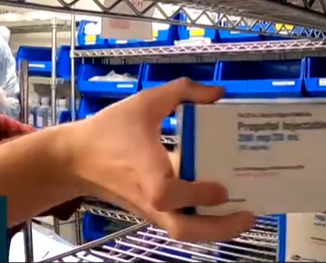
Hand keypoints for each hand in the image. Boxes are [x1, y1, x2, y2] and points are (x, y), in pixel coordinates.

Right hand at [68, 78, 255, 241]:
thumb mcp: (146, 103)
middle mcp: (155, 203)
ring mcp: (152, 211)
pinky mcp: (149, 211)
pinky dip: (200, 220)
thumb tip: (216, 94)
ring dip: (215, 230)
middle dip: (223, 229)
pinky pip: (178, 223)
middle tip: (251, 216)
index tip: (226, 187)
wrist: (74, 157)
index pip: (184, 195)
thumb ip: (182, 92)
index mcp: (153, 180)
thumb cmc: (109, 131)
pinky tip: (217, 205)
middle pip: (190, 230)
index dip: (207, 193)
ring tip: (241, 217)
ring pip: (186, 232)